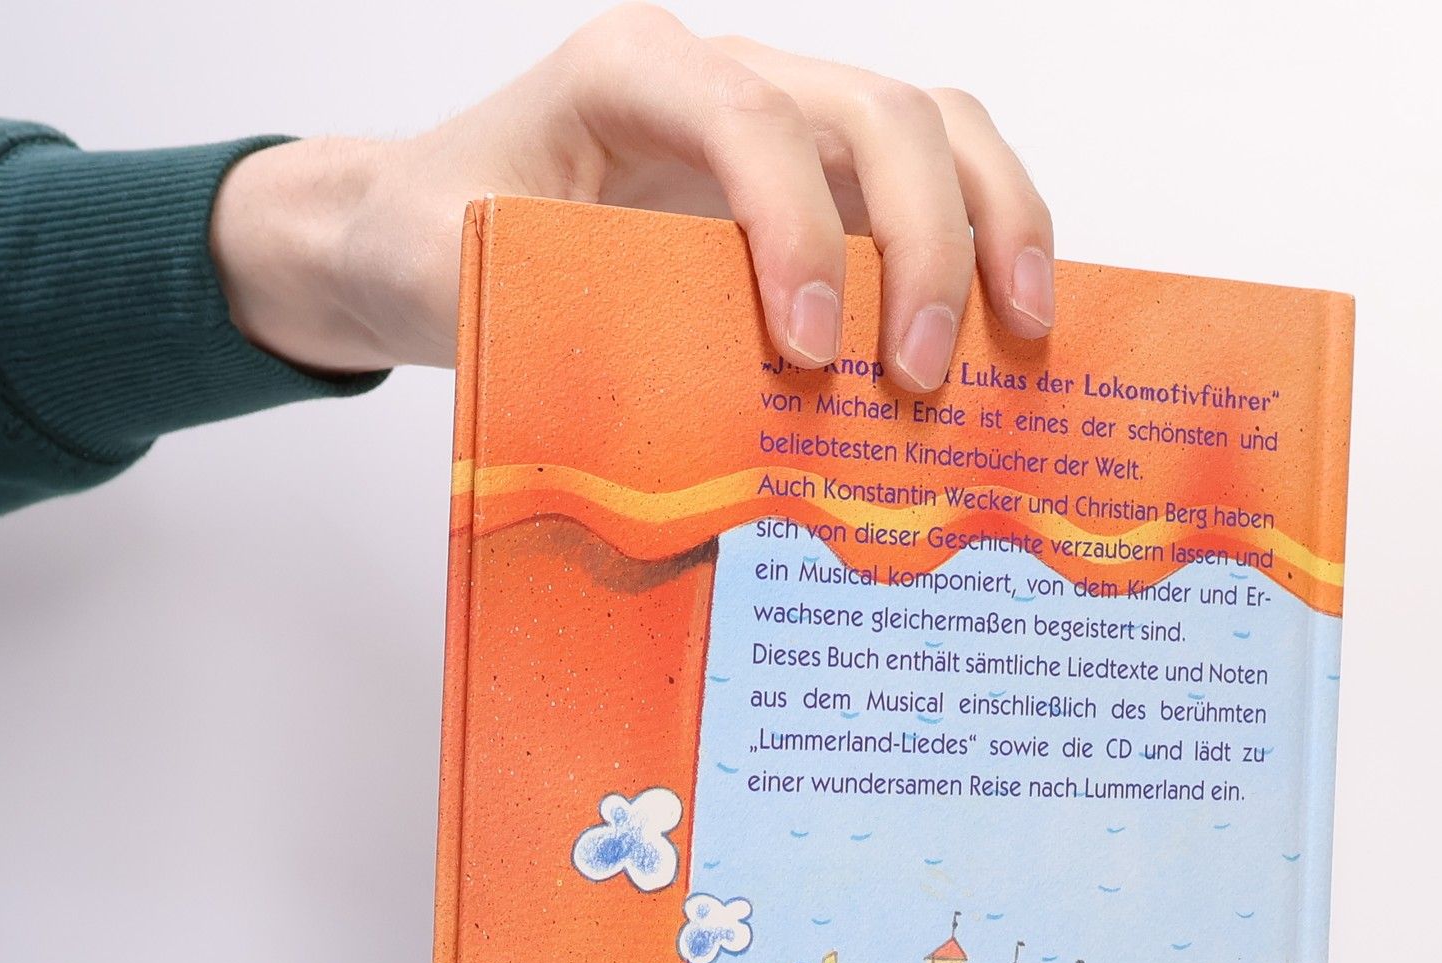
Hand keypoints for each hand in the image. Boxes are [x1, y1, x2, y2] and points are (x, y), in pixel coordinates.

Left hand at [210, 3, 1053, 390]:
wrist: (420, 224)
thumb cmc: (433, 235)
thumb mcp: (443, 265)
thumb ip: (531, 306)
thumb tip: (657, 409)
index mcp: (627, 74)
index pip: (749, 117)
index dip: (799, 225)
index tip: (810, 352)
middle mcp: (724, 78)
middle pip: (877, 110)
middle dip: (925, 240)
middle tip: (916, 377)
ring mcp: (786, 123)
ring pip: (935, 130)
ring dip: (995, 225)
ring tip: (1020, 336)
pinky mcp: (819, 187)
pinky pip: (934, 185)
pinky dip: (989, 245)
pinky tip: (1011, 330)